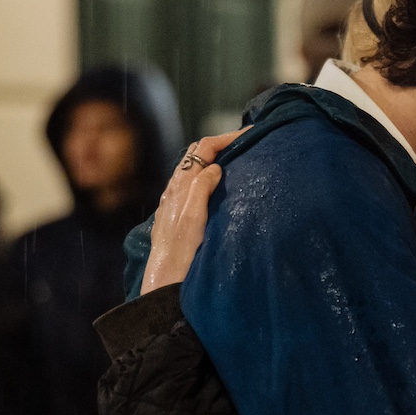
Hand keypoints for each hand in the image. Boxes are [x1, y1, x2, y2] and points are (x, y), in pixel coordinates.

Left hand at [141, 129, 246, 295]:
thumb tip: (214, 167)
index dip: (226, 137)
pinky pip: (193, 185)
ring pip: (194, 169)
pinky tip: (218, 186)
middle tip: (246, 143)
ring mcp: (175, 202)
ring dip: (214, 159)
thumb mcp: (193, 218)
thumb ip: (201, 188)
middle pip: (197, 154)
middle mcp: (175, 190)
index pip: (203, 148)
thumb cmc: (181, 252)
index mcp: (181, 186)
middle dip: (220, 144)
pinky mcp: (178, 215)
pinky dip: (208, 176)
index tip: (249, 134)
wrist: (166, 280)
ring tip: (236, 160)